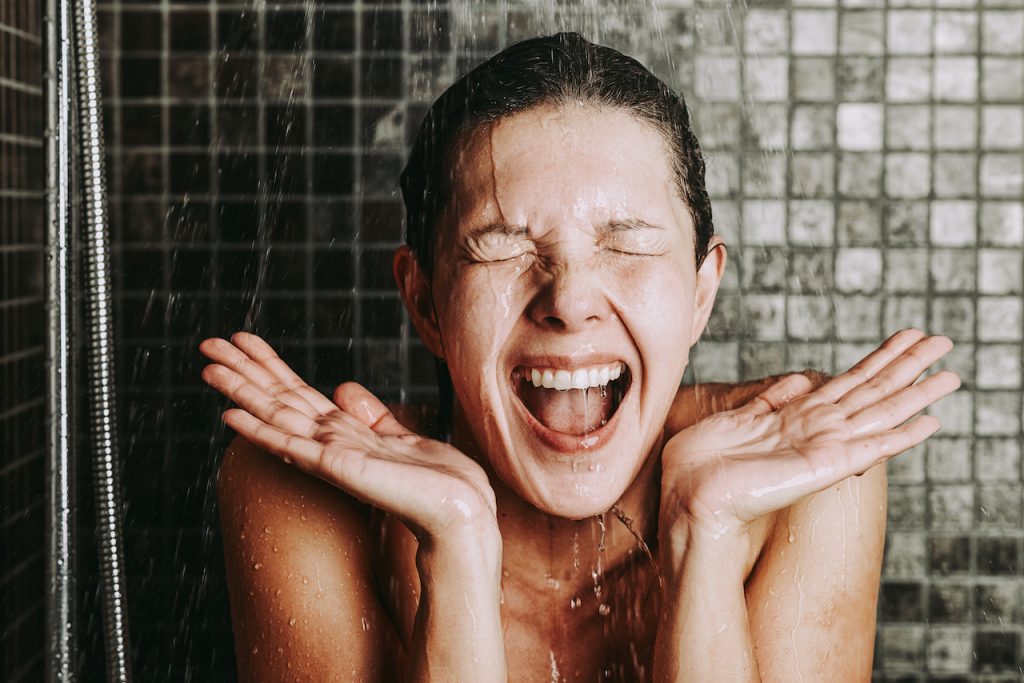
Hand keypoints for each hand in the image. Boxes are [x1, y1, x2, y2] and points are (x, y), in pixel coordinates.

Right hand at [200, 333, 497, 543]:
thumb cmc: (438, 482)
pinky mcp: (336, 468)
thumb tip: (344, 390)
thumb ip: (371, 417)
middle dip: (243, 371)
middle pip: (277, 398)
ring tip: (207, 369)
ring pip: (275, 416)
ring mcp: (329, 456)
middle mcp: (329, 443)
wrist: (459, 511)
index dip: (269, 365)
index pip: (297, 392)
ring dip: (241, 393)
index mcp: (344, 434)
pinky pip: (290, 445)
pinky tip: (231, 416)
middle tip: (207, 345)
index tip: (242, 339)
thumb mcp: (402, 436)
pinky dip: (259, 430)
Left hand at [660, 329, 959, 543]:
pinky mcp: (823, 466)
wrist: (689, 497)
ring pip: (880, 411)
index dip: (880, 357)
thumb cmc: (702, 464)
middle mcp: (818, 430)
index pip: (850, 380)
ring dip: (917, 392)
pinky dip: (901, 435)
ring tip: (952, 374)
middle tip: (945, 341)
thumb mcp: (737, 418)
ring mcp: (823, 447)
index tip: (907, 336)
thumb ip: (771, 400)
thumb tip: (798, 381)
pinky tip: (929, 422)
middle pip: (874, 390)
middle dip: (909, 365)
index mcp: (798, 416)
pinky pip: (871, 447)